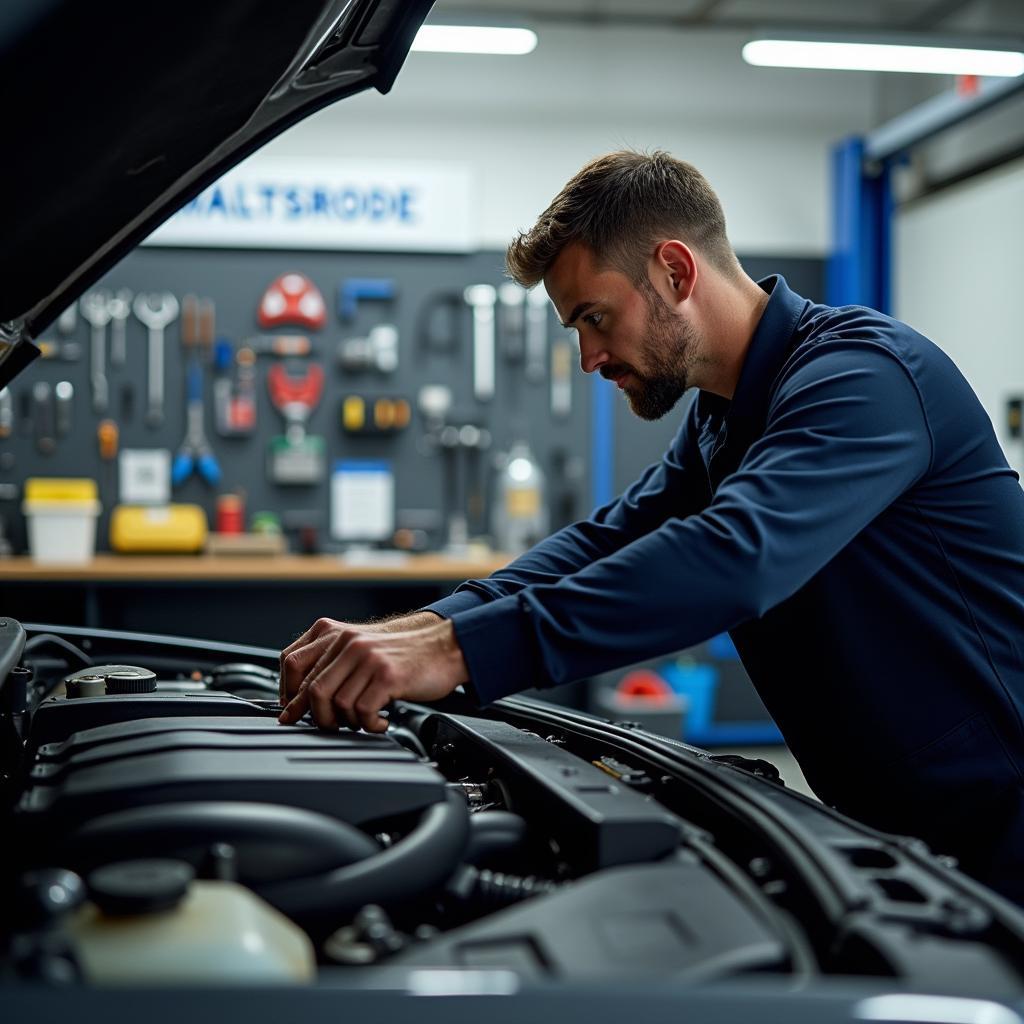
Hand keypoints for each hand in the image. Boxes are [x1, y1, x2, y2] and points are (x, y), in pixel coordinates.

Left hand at [277, 619, 467, 731]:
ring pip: (337, 704)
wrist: (444, 647)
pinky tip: (380, 721)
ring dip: (347, 722)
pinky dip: (369, 724)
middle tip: (332, 726)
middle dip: (319, 717)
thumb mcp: (361, 651)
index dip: (289, 694)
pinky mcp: (387, 676)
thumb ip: (332, 666)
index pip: (293, 663)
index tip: (292, 713)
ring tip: (362, 722)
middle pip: (312, 690)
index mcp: (336, 634)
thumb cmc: (403, 654)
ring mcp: (368, 658)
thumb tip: (297, 701)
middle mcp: (349, 643)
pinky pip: (362, 711)